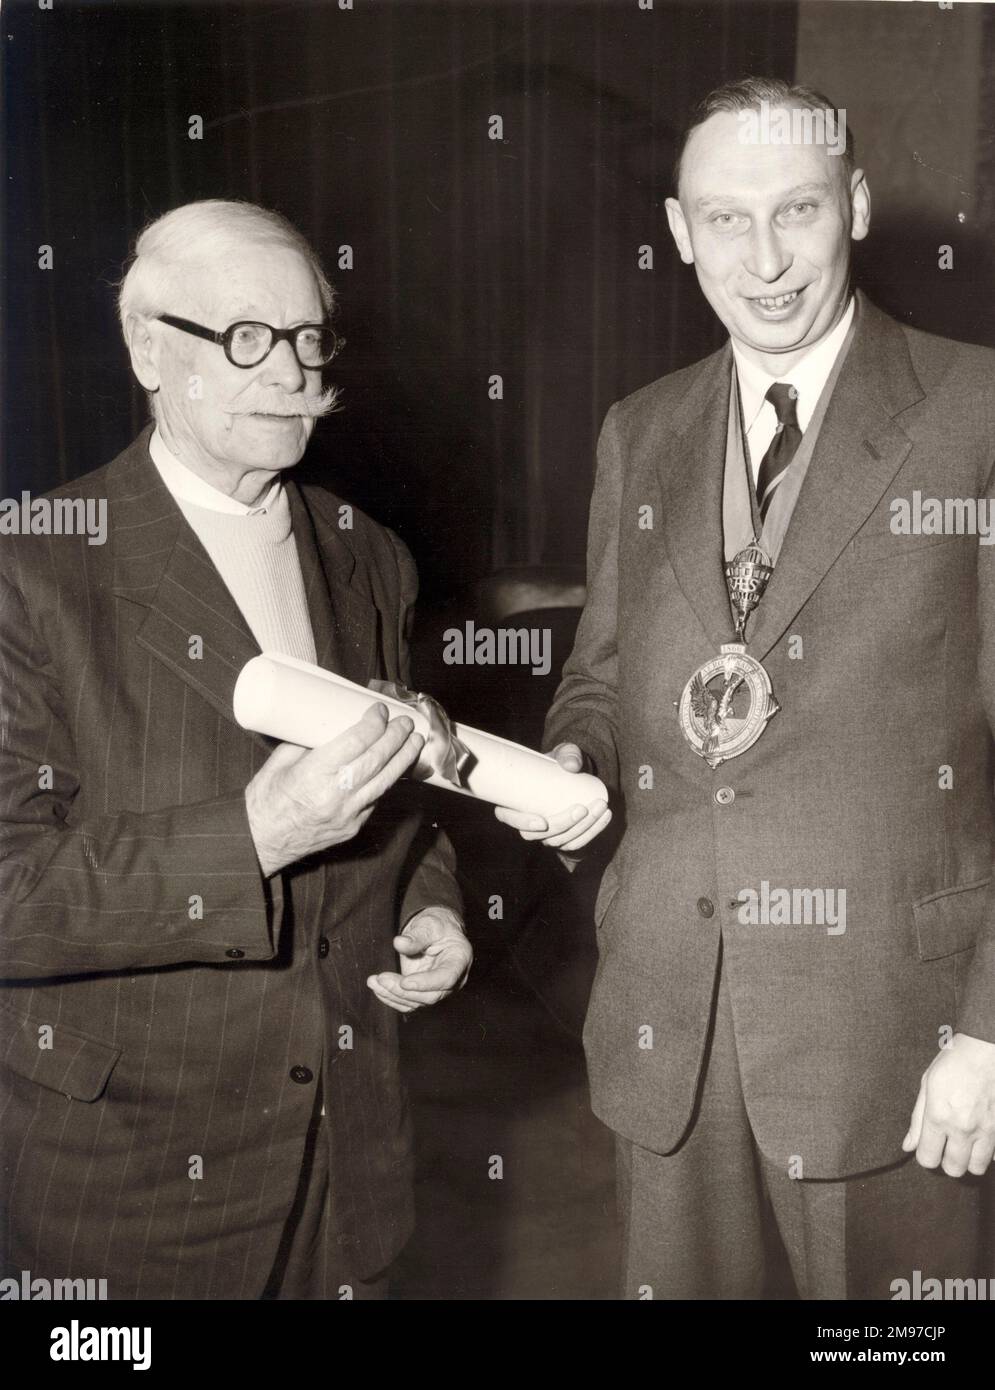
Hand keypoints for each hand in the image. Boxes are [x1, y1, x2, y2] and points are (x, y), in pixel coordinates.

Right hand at [245, 704, 423, 876]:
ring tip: (415, 741)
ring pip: (385, 782)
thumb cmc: (266, 799)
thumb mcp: (280, 762)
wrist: (262, 842)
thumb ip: (308, 743)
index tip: (380, 710)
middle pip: (376, 760)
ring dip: (403, 758)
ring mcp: (348, 814)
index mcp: (314, 775)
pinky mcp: (354, 827)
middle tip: (406, 722)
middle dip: (395, 737)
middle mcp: (336, 795)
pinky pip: (377, 799)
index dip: (373, 724)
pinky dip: (388, 780)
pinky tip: (395, 766)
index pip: (355, 743)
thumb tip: (331, 724)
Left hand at [367, 906, 471, 1013]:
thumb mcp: (429, 924)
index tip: (404, 981)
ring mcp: (438, 989)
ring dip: (393, 995)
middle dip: (403, 990)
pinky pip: (408, 1002)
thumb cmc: (436, 925)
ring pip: (417, 1002)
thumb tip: (399, 943)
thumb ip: (417, 936)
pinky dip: (391, 998)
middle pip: (430, 995)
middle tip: (382, 978)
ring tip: (373, 981)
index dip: (426, 983)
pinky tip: (377, 988)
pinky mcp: (423, 992)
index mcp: (460, 960)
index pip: (446, 978)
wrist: (434, 931)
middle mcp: (452, 980)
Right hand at [493, 743, 610, 851]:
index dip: (522, 822)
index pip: (508, 817)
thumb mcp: (564, 753)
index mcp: (515, 801)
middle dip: (563, 825)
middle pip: (540, 835)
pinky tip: (606, 816)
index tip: (542, 821)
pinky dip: (594, 831)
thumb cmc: (562, 763)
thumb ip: (568, 753)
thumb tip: (571, 765)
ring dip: (583, 828)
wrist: (576, 774)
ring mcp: (546, 835)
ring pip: (561, 841)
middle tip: (582, 808)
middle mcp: (528, 823)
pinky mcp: (564, 839)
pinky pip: (577, 843)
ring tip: (600, 807)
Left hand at [902, 1032, 994, 1175]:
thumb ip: (917, 1119)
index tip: (930, 1146)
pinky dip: (989, 1151)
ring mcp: (988, 1130)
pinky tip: (982, 1135)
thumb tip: (908, 1145)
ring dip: (969, 1159)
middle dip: (948, 1161)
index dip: (926, 1155)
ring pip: (977, 1167)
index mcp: (939, 1116)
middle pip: (953, 1169)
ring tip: (966, 1142)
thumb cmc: (954, 1061)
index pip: (928, 1159)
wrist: (987, 1048)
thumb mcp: (927, 1084)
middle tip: (948, 1145)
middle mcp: (964, 1128)